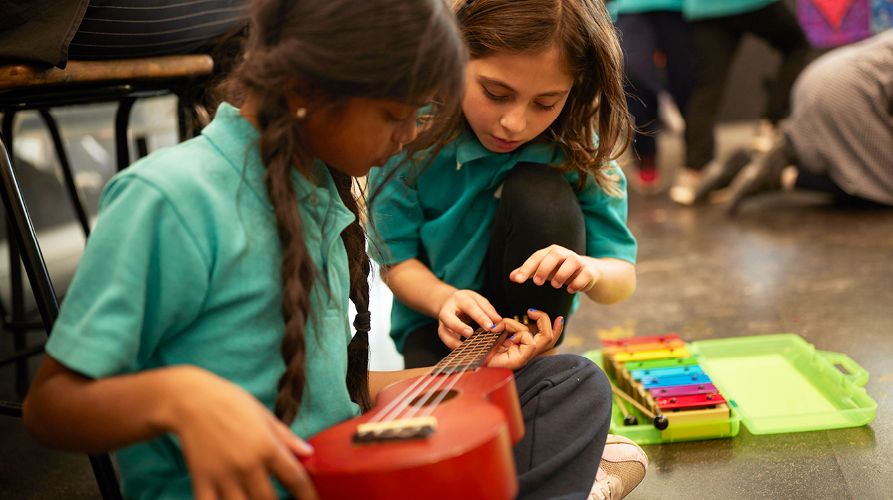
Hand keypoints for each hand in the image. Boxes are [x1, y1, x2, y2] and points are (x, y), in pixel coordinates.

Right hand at [170, 370, 318, 499]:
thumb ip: (286, 437)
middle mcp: (248, 464)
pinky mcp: (202, 480)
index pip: (295, 479)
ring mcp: (224, 475)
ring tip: (255, 498)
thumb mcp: (264, 415)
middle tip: (280, 499)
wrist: (190, 400)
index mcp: (267, 447)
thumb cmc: (230, 403)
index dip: (308, 496)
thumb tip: (309, 452)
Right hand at [437, 289, 501, 349]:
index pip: (470, 307)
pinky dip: (452, 346)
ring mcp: (442, 322)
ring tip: (464, 347)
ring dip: (452, 341)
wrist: (449, 302)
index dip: (480, 317)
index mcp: (459, 299)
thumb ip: (488, 310)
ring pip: (442, 331)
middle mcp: (447, 309)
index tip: (490, 327)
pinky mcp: (441, 331)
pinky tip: (461, 351)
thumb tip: (498, 322)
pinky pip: (445, 340)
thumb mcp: (478, 300)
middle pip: (447, 317)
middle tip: (470, 334)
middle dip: (458, 326)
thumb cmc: (466, 302)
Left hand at [487, 309, 563, 370]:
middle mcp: (527, 353)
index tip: (559, 317)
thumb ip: (507, 328)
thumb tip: (506, 322)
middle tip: (531, 311)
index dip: (557, 329)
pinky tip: (506, 339)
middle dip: (544, 320)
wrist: (472, 363)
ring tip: (500, 327)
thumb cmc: (483, 350)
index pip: (547, 339)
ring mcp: (524, 357)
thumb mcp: (497, 335)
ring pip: (538, 337)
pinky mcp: (520, 361)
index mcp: (524, 347)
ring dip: (517, 326)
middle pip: (549, 338)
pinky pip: (530, 342)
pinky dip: (519, 334)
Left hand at [510, 244, 601, 293]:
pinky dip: (578, 282)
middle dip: (544, 268)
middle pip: (554, 254)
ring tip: (555, 285)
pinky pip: (586, 273)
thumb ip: (528, 273)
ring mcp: (579, 261)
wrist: (587, 273)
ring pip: (572, 261)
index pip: (537, 256)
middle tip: (537, 283)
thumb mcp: (543, 271)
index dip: (527, 267)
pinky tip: (570, 290)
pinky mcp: (589, 271)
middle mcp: (565, 254)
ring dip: (562, 274)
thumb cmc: (560, 271)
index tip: (517, 280)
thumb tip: (511, 277)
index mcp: (551, 252)